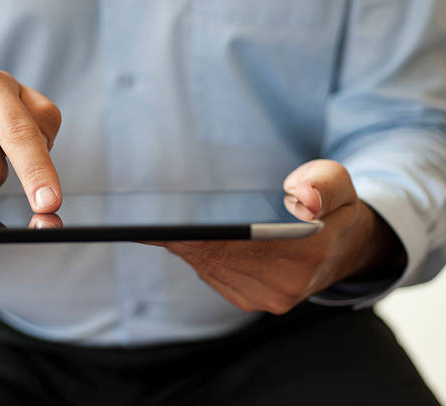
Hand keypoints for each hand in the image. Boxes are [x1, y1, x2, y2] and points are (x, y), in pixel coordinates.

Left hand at [147, 160, 405, 313]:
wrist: (341, 251)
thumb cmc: (332, 209)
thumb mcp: (337, 184)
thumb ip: (323, 185)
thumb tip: (303, 201)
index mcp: (307, 253)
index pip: (239, 240)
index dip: (199, 231)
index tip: (166, 220)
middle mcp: (283, 284)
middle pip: (214, 254)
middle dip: (182, 233)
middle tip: (147, 212)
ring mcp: (264, 297)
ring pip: (207, 265)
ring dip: (184, 243)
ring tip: (160, 219)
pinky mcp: (248, 299)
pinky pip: (210, 274)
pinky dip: (194, 253)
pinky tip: (182, 234)